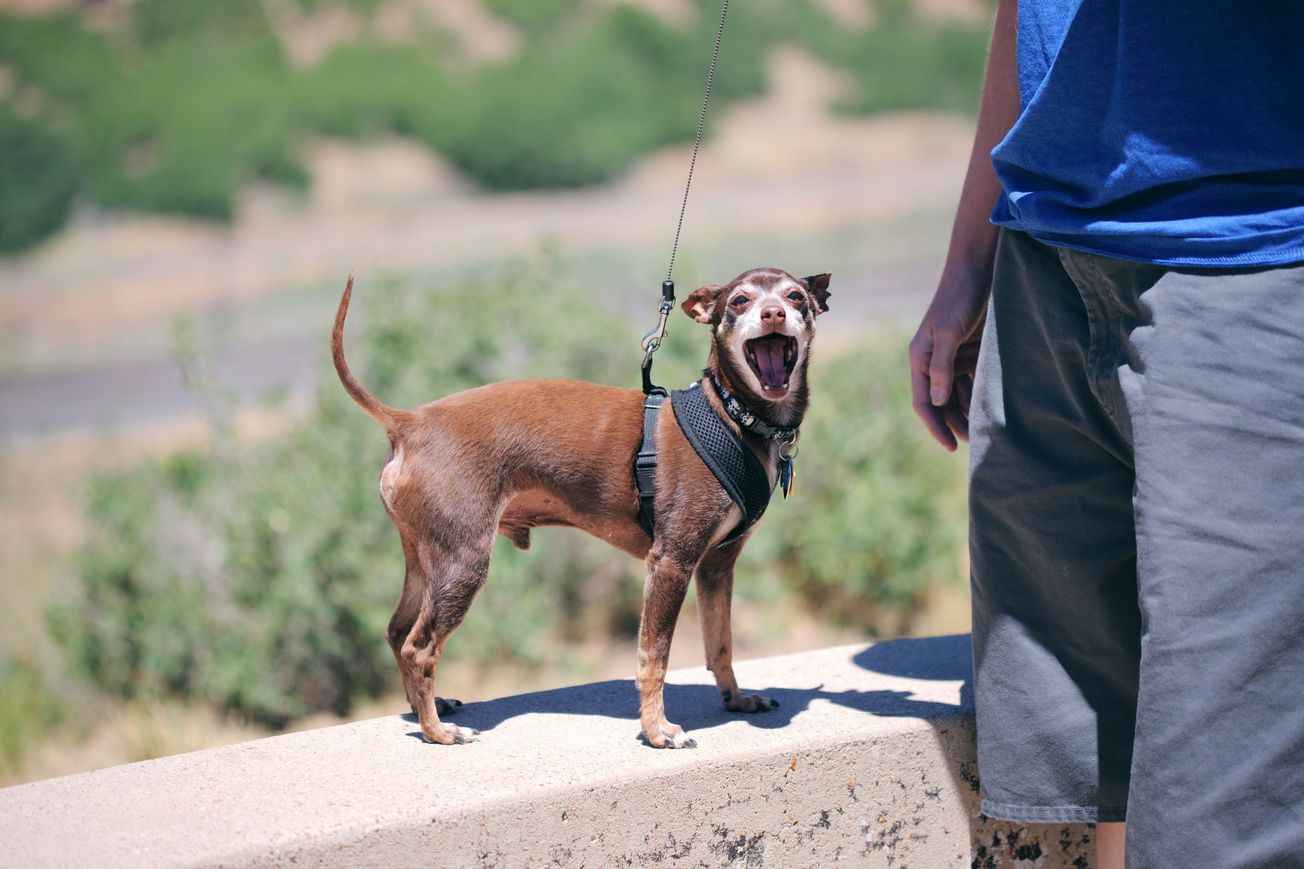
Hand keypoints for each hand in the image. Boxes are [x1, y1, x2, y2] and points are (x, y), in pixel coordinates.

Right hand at [909, 272, 987, 450]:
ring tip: (987, 432)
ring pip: (959, 395)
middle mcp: (933, 362)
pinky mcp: (971, 351)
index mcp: (920, 358)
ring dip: (969, 412)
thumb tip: (938, 402)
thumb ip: (942, 367)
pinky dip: (981, 395)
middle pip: (941, 403)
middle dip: (955, 423)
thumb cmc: (959, 297)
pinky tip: (993, 408)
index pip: (923, 402)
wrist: (978, 269)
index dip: (936, 426)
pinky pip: (973, 381)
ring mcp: (952, 358)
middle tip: (976, 443)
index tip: (952, 447)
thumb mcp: (948, 331)